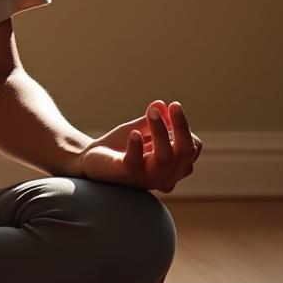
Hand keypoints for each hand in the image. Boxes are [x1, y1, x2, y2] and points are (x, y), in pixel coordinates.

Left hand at [76, 100, 202, 192]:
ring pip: (165, 157)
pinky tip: (134, 133)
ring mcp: (146, 177)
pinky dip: (136, 146)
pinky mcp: (126, 174)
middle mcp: (165, 176)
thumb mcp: (139, 129)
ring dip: (160, 131)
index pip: (191, 148)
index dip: (184, 128)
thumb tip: (162, 104)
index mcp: (172, 166)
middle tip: (174, 105)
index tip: (173, 107)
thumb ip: (152, 120)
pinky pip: (136, 162)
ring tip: (152, 112)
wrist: (91, 161)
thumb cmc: (120, 148)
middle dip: (182, 127)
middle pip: (185, 153)